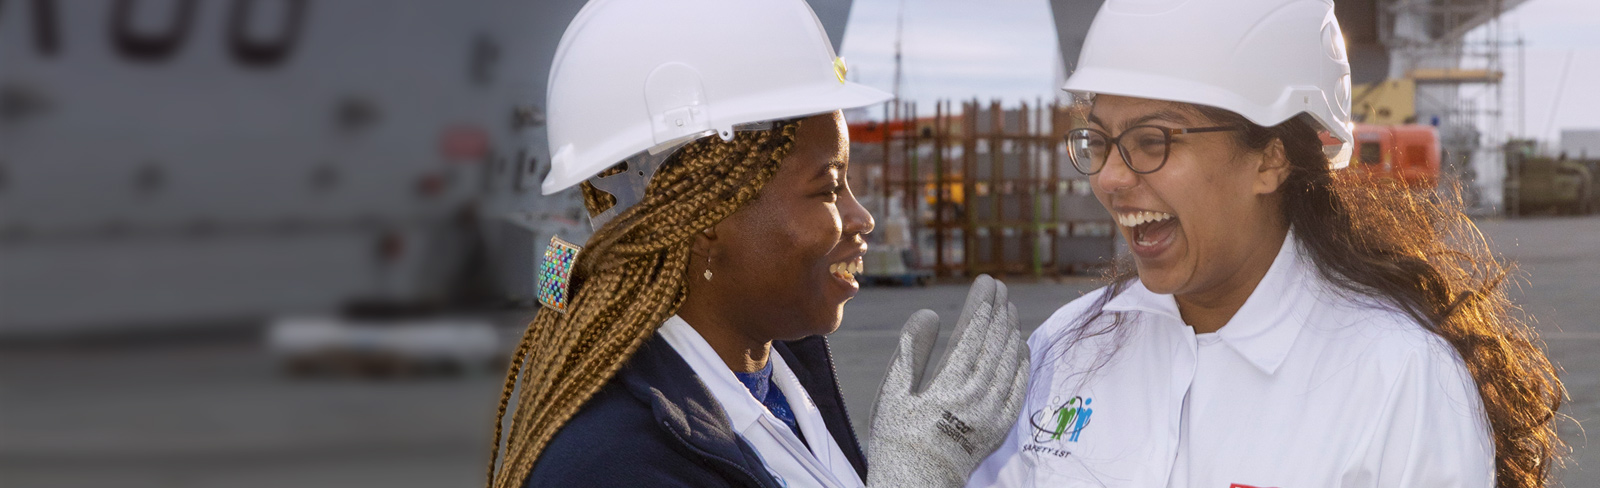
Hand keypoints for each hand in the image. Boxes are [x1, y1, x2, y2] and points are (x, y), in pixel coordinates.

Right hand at [865, 275, 1028, 487]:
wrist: (915, 484)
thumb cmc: (896, 436)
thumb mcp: (891, 393)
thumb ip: (911, 351)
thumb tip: (930, 313)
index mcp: (946, 385)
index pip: (972, 332)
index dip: (981, 304)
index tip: (986, 282)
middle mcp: (975, 397)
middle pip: (994, 343)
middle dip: (999, 311)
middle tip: (1002, 288)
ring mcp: (991, 414)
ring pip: (1009, 363)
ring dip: (1011, 333)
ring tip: (1010, 310)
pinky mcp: (999, 429)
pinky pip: (1018, 391)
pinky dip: (1022, 365)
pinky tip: (1021, 348)